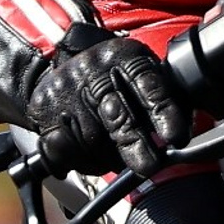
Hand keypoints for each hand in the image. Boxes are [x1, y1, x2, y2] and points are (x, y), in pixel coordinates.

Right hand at [27, 27, 190, 177]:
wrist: (56, 64)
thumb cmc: (113, 81)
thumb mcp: (140, 77)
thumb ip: (161, 101)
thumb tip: (181, 139)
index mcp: (125, 56)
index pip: (149, 84)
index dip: (163, 112)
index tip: (175, 137)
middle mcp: (93, 68)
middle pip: (117, 114)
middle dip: (135, 145)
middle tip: (149, 166)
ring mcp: (65, 88)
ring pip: (91, 140)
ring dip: (105, 158)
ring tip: (110, 153)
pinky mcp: (42, 108)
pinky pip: (63, 148)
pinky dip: (77, 160)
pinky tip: (85, 152)